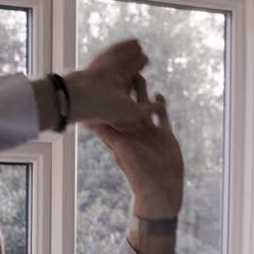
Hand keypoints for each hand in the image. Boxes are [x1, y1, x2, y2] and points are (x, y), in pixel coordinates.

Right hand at [66, 39, 158, 126]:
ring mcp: (104, 73)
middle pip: (124, 71)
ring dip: (130, 53)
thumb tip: (162, 105)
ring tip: (140, 45)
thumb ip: (149, 109)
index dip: (138, 79)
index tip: (144, 78)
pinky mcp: (100, 63)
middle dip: (134, 64)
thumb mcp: (134, 112)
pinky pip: (115, 52)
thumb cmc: (107, 109)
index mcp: (116, 98)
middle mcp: (109, 85)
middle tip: (144, 55)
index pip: (129, 86)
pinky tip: (134, 41)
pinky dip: (124, 47)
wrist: (83, 99)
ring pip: (119, 61)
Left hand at [85, 81, 183, 218]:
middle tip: (121, 69)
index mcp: (122, 133)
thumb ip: (107, 133)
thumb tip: (88, 120)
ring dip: (142, 93)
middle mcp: (134, 131)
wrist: (161, 185)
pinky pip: (162, 116)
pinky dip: (160, 106)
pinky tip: (159, 94)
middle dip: (125, 88)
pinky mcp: (165, 134)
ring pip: (144, 107)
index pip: (112, 110)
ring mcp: (149, 132)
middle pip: (127, 104)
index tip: (102, 78)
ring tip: (139, 74)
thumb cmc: (138, 171)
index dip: (108, 95)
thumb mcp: (121, 148)